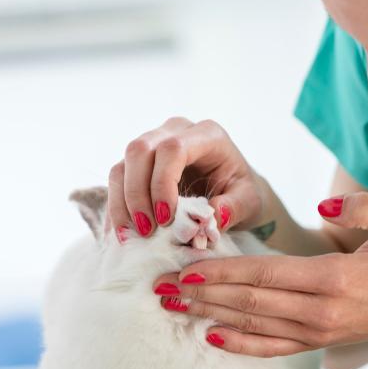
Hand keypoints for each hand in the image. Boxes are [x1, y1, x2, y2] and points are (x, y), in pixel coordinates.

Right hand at [108, 117, 264, 240]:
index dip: (162, 182)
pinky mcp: (138, 163)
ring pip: (122, 165)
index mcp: (206, 135)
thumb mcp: (249, 201)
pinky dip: (117, 208)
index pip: (172, 148)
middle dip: (137, 193)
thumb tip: (212, 217)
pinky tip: (123, 233)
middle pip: (139, 150)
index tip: (165, 219)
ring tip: (132, 237)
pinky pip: (117, 181)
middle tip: (147, 231)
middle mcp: (175, 131)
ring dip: (123, 203)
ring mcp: (153, 144)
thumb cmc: (241, 192)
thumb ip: (234, 207)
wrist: (233, 190)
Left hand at [151, 191, 367, 356]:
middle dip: (202, 294)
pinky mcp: (316, 342)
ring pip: (253, 325)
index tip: (188, 267)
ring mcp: (316, 331)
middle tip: (161, 288)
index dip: (224, 271)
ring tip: (172, 307)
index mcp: (333, 278)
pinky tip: (210, 337)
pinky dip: (239, 344)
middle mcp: (319, 310)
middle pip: (249, 302)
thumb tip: (324, 203)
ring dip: (209, 315)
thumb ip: (363, 207)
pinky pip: (270, 347)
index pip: (266, 274)